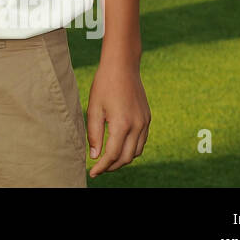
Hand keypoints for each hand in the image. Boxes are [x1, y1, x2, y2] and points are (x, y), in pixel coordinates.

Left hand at [85, 61, 150, 176]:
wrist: (122, 66)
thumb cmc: (104, 85)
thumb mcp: (94, 108)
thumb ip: (93, 134)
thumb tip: (94, 156)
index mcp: (122, 124)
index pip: (112, 155)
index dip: (102, 167)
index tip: (92, 173)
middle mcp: (137, 126)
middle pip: (126, 158)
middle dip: (112, 166)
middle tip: (99, 168)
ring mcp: (145, 122)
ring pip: (136, 152)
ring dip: (122, 159)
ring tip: (108, 159)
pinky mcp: (147, 118)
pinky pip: (141, 141)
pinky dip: (131, 148)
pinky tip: (119, 146)